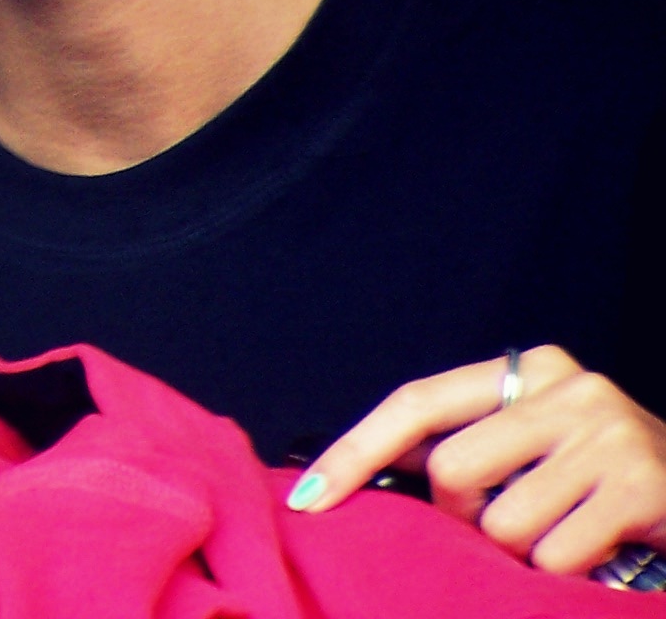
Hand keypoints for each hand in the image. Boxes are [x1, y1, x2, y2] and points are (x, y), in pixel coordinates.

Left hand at [290, 346, 665, 573]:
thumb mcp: (536, 444)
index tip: (307, 498)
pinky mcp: (637, 486)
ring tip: (563, 536)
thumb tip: (368, 467)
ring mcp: (605, 433)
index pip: (416, 401)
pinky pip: (553, 554)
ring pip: (502, 522)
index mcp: (529, 369)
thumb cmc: (606, 480)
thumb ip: (466, 444)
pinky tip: (598, 552)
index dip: (356, 450)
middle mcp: (567, 387)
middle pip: (451, 468)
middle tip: (506, 526)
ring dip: (520, 551)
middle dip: (463, 517)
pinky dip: (561, 571)